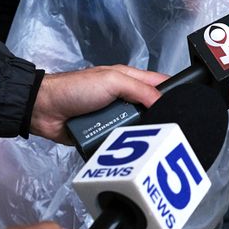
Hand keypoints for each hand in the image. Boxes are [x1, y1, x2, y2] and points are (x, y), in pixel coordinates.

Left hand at [31, 65, 166, 143]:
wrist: (44, 110)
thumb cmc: (74, 88)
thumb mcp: (112, 81)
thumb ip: (139, 89)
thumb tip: (162, 101)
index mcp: (130, 80)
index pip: (159, 84)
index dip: (173, 91)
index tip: (185, 103)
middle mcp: (125, 99)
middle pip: (152, 110)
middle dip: (157, 118)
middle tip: (165, 127)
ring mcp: (115, 117)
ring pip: (138, 129)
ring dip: (138, 133)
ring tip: (144, 139)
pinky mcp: (104, 134)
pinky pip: (121, 142)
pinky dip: (122, 145)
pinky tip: (126, 148)